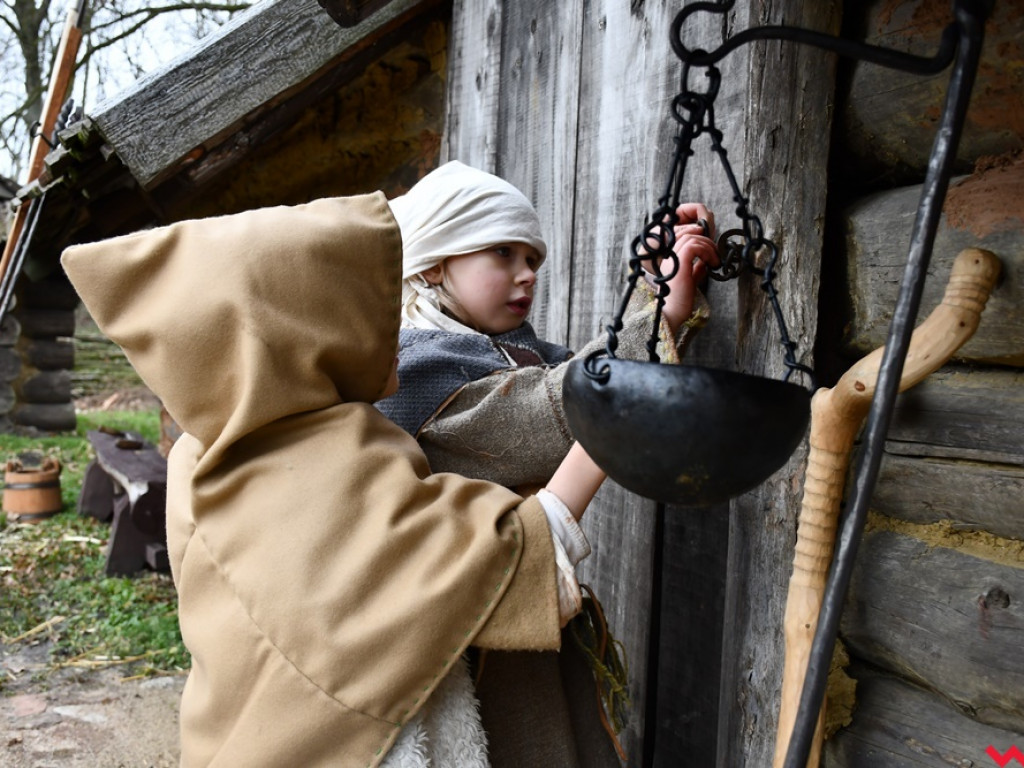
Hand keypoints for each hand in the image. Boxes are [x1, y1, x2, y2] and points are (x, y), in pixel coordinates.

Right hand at [647, 203, 718, 332]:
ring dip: (708, 246)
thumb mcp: (691, 281)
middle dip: (706, 242)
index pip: (684, 240)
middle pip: (688, 235)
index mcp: (670, 260)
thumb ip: (696, 270)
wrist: (672, 313)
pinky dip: (707, 251)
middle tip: (717, 256)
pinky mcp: (679, 261)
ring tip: (716, 261)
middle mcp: (668, 256)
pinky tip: (712, 263)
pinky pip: (694, 245)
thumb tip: (705, 262)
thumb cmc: (680, 301)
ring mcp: (672, 257)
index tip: (712, 255)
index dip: (700, 242)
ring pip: (692, 237)